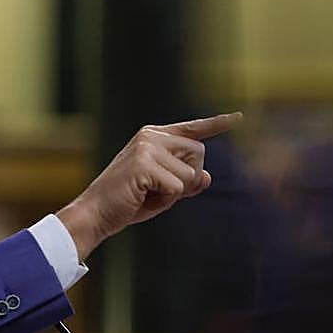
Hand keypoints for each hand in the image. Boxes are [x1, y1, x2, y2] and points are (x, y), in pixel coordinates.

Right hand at [56, 112, 241, 260]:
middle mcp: (150, 136)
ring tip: (147, 195)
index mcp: (152, 136)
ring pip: (190, 173)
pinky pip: (178, 187)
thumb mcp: (162, 191)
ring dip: (175, 192)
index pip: (191, 128)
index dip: (216, 124)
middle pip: (199, 153)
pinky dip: (166, 200)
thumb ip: (186, 181)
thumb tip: (207, 176)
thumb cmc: (127, 202)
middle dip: (189, 178)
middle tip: (160, 191)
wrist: (95, 214)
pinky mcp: (145, 164)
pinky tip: (143, 198)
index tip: (238, 118)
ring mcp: (147, 148)